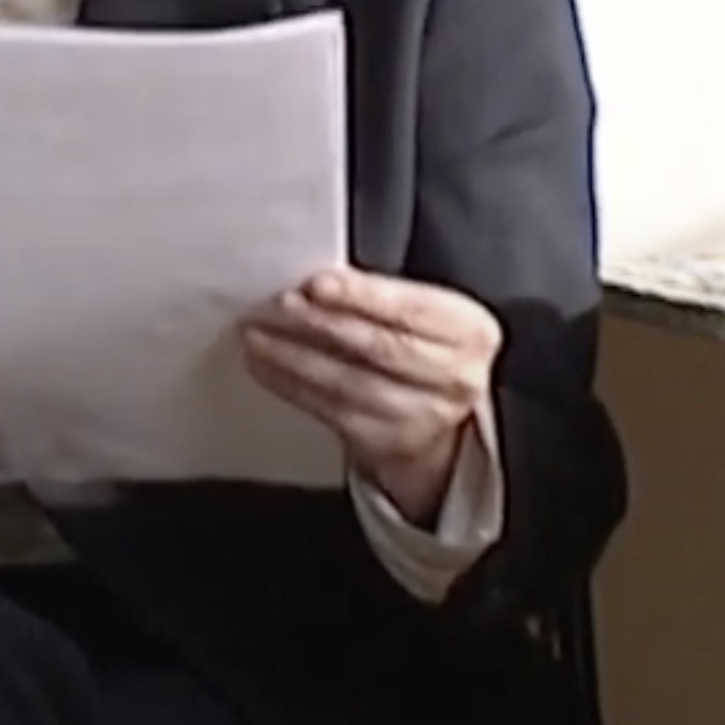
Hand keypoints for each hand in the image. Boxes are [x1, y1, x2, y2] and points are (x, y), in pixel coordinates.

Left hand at [242, 267, 501, 526]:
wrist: (439, 412)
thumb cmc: (418, 343)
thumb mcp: (420, 312)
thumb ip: (378, 295)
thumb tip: (311, 281)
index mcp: (470, 331)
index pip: (412, 310)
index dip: (362, 296)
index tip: (316, 283)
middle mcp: (457, 377)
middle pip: (381, 348)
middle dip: (321, 324)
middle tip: (274, 305)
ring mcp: (426, 416)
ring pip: (351, 384)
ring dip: (293, 357)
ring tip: (255, 334)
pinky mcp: (388, 443)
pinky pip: (331, 412)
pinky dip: (290, 385)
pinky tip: (263, 364)